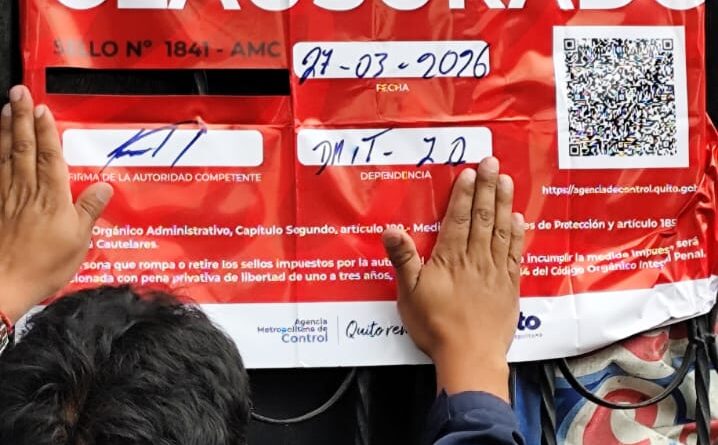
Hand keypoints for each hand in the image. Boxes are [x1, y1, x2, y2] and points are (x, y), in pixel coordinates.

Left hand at [0, 85, 112, 323]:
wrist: (5, 285)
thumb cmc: (45, 265)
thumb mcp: (79, 241)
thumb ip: (89, 210)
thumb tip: (104, 185)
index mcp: (52, 198)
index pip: (49, 156)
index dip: (45, 131)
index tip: (42, 108)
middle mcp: (27, 191)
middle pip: (23, 148)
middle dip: (21, 118)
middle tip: (19, 93)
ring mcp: (7, 198)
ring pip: (5, 156)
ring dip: (4, 129)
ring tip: (5, 107)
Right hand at [382, 157, 524, 400]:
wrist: (470, 357)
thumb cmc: (436, 326)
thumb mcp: (408, 294)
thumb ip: (403, 259)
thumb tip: (391, 229)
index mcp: (450, 258)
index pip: (459, 218)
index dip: (465, 194)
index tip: (470, 172)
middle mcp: (476, 259)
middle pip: (483, 217)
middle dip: (487, 187)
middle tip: (492, 162)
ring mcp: (496, 272)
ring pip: (501, 230)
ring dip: (504, 203)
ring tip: (507, 180)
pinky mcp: (509, 286)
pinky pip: (515, 253)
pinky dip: (517, 234)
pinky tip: (517, 219)